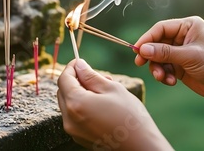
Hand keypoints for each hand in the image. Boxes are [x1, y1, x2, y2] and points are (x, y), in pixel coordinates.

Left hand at [57, 58, 171, 149]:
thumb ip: (91, 76)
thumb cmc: (130, 117)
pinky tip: (100, 104)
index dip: (71, 67)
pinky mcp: (79, 137)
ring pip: (68, 103)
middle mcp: (69, 119)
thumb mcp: (112, 89)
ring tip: (102, 90)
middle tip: (95, 76)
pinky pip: (74, 116)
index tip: (80, 61)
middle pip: (63, 91)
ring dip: (79, 93)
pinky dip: (82, 106)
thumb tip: (79, 65)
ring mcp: (73, 131)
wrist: (141, 147)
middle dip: (75, 80)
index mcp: (76, 104)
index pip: (64, 79)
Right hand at [134, 16, 203, 99]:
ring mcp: (180, 51)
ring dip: (158, 68)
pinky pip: (164, 68)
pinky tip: (172, 82)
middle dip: (151, 56)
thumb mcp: (189, 56)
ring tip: (163, 78)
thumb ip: (165, 53)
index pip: (160, 28)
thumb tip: (142, 49)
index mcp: (187, 26)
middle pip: (156, 43)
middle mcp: (182, 36)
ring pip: (158, 57)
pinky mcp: (179, 65)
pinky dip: (164, 75)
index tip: (137, 50)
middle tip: (140, 63)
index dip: (147, 38)